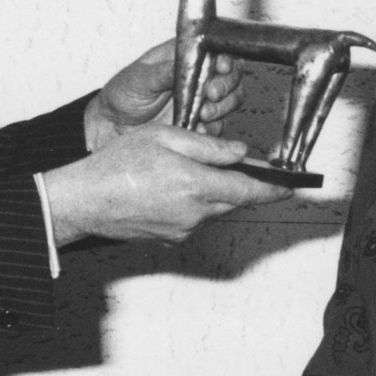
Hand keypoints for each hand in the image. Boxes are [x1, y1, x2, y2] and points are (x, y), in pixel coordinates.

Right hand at [42, 122, 289, 244]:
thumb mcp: (164, 137)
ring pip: (211, 207)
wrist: (83, 201)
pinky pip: (192, 218)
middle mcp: (194, 213)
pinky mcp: (170, 239)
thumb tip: (241, 152)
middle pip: (232, 198)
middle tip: (229, 162)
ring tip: (173, 171)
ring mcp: (183, 230)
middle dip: (236, 182)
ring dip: (206, 190)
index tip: (293, 186)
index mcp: (196, 184)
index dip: (275, 189)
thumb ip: (207, 145)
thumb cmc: (116, 165)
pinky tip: (162, 188)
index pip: (250, 190)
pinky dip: (187, 203)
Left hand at [85, 41, 244, 148]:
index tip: (220, 67)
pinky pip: (217, 128)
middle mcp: (197, 78)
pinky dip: (212, 130)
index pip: (216, 51)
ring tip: (204, 114)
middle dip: (226, 86)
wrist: (112, 127)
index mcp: (184, 58)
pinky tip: (198, 130)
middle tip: (211, 94)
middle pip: (231, 76)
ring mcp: (200, 102)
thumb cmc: (122, 95)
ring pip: (230, 101)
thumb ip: (163, 72)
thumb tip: (185, 64)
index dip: (224, 58)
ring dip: (222, 108)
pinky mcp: (199, 125)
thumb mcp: (138, 78)